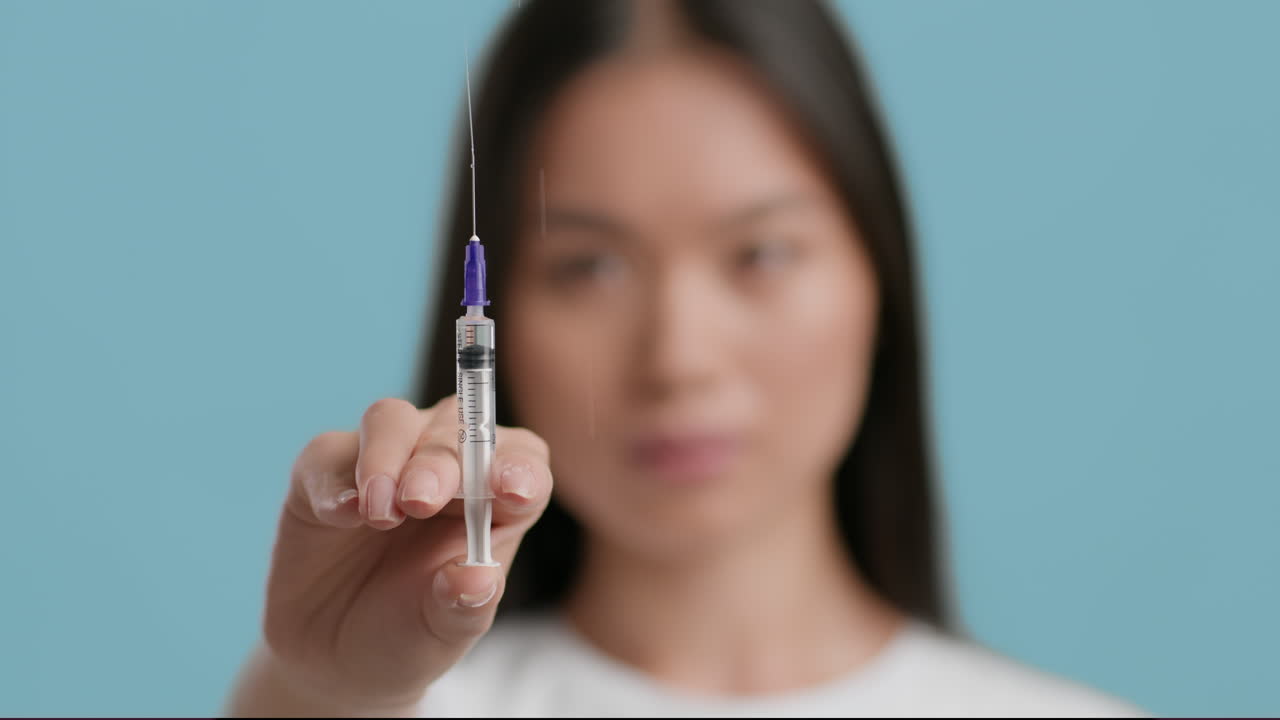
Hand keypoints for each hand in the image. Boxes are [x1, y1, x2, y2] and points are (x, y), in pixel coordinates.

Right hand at [257, 396, 551, 713]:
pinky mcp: (324, 471)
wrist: (333, 661)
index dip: (519, 466)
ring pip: (391, 421)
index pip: (522, 461)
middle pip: (454, 429)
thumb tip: (480, 577)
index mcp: (494, 500)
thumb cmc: (407, 637)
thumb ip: (464, 606)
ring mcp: (384, 461)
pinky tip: (342, 514)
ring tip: (378, 512)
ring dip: (387, 457)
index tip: (510, 489)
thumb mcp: (443, 635)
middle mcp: (444, 467)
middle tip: (421, 500)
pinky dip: (334, 481)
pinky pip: (328, 454)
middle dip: (441, 460)